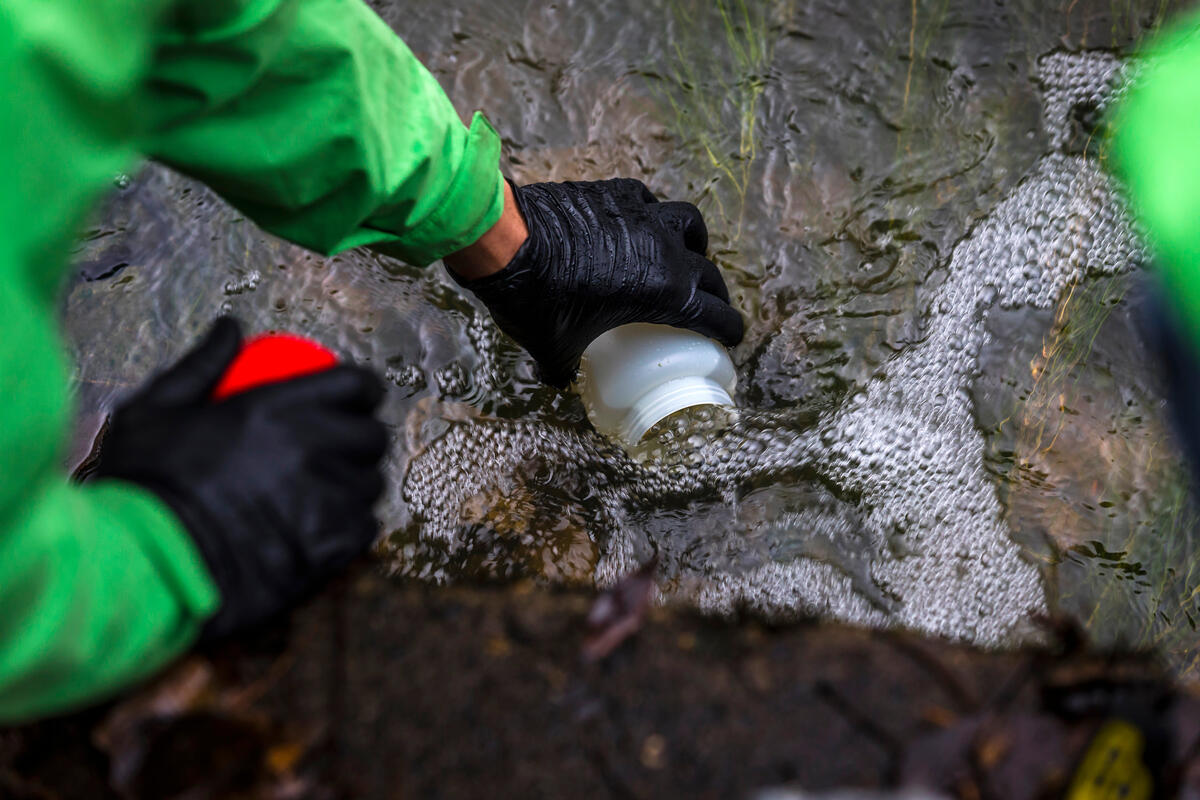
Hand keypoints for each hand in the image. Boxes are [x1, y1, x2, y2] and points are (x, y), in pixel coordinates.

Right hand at [95, 317, 387, 640]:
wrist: (145, 567)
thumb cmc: (143, 486)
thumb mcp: (155, 411)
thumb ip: (201, 365)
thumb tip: (231, 328)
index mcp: (275, 409)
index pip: (355, 385)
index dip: (361, 391)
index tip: (352, 400)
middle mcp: (311, 449)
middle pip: (372, 436)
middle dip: (360, 439)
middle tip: (335, 450)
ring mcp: (326, 499)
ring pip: (370, 484)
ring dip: (354, 484)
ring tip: (323, 493)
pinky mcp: (331, 547)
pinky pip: (364, 527)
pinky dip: (349, 526)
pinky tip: (321, 529)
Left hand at [446, 178, 742, 386]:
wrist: (503, 242)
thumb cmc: (536, 300)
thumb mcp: (554, 348)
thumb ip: (561, 369)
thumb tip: (555, 379)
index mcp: (662, 291)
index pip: (713, 312)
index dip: (727, 328)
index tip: (732, 337)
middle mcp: (663, 248)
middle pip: (707, 269)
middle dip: (713, 291)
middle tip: (708, 305)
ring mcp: (641, 214)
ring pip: (687, 222)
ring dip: (693, 242)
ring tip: (686, 253)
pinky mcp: (614, 193)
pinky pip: (646, 202)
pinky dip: (650, 215)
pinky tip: (637, 225)